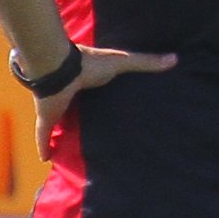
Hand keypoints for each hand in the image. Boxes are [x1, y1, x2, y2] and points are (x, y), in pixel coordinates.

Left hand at [31, 44, 174, 141]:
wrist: (59, 68)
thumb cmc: (90, 63)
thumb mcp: (123, 63)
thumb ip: (145, 62)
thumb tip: (174, 59)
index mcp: (87, 80)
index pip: (92, 90)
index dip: (97, 97)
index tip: (105, 105)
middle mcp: (70, 95)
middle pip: (74, 109)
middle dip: (77, 117)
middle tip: (86, 129)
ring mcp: (57, 107)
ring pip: (58, 122)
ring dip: (61, 131)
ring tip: (68, 145)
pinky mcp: (47, 119)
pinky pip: (43, 136)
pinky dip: (43, 146)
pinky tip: (45, 159)